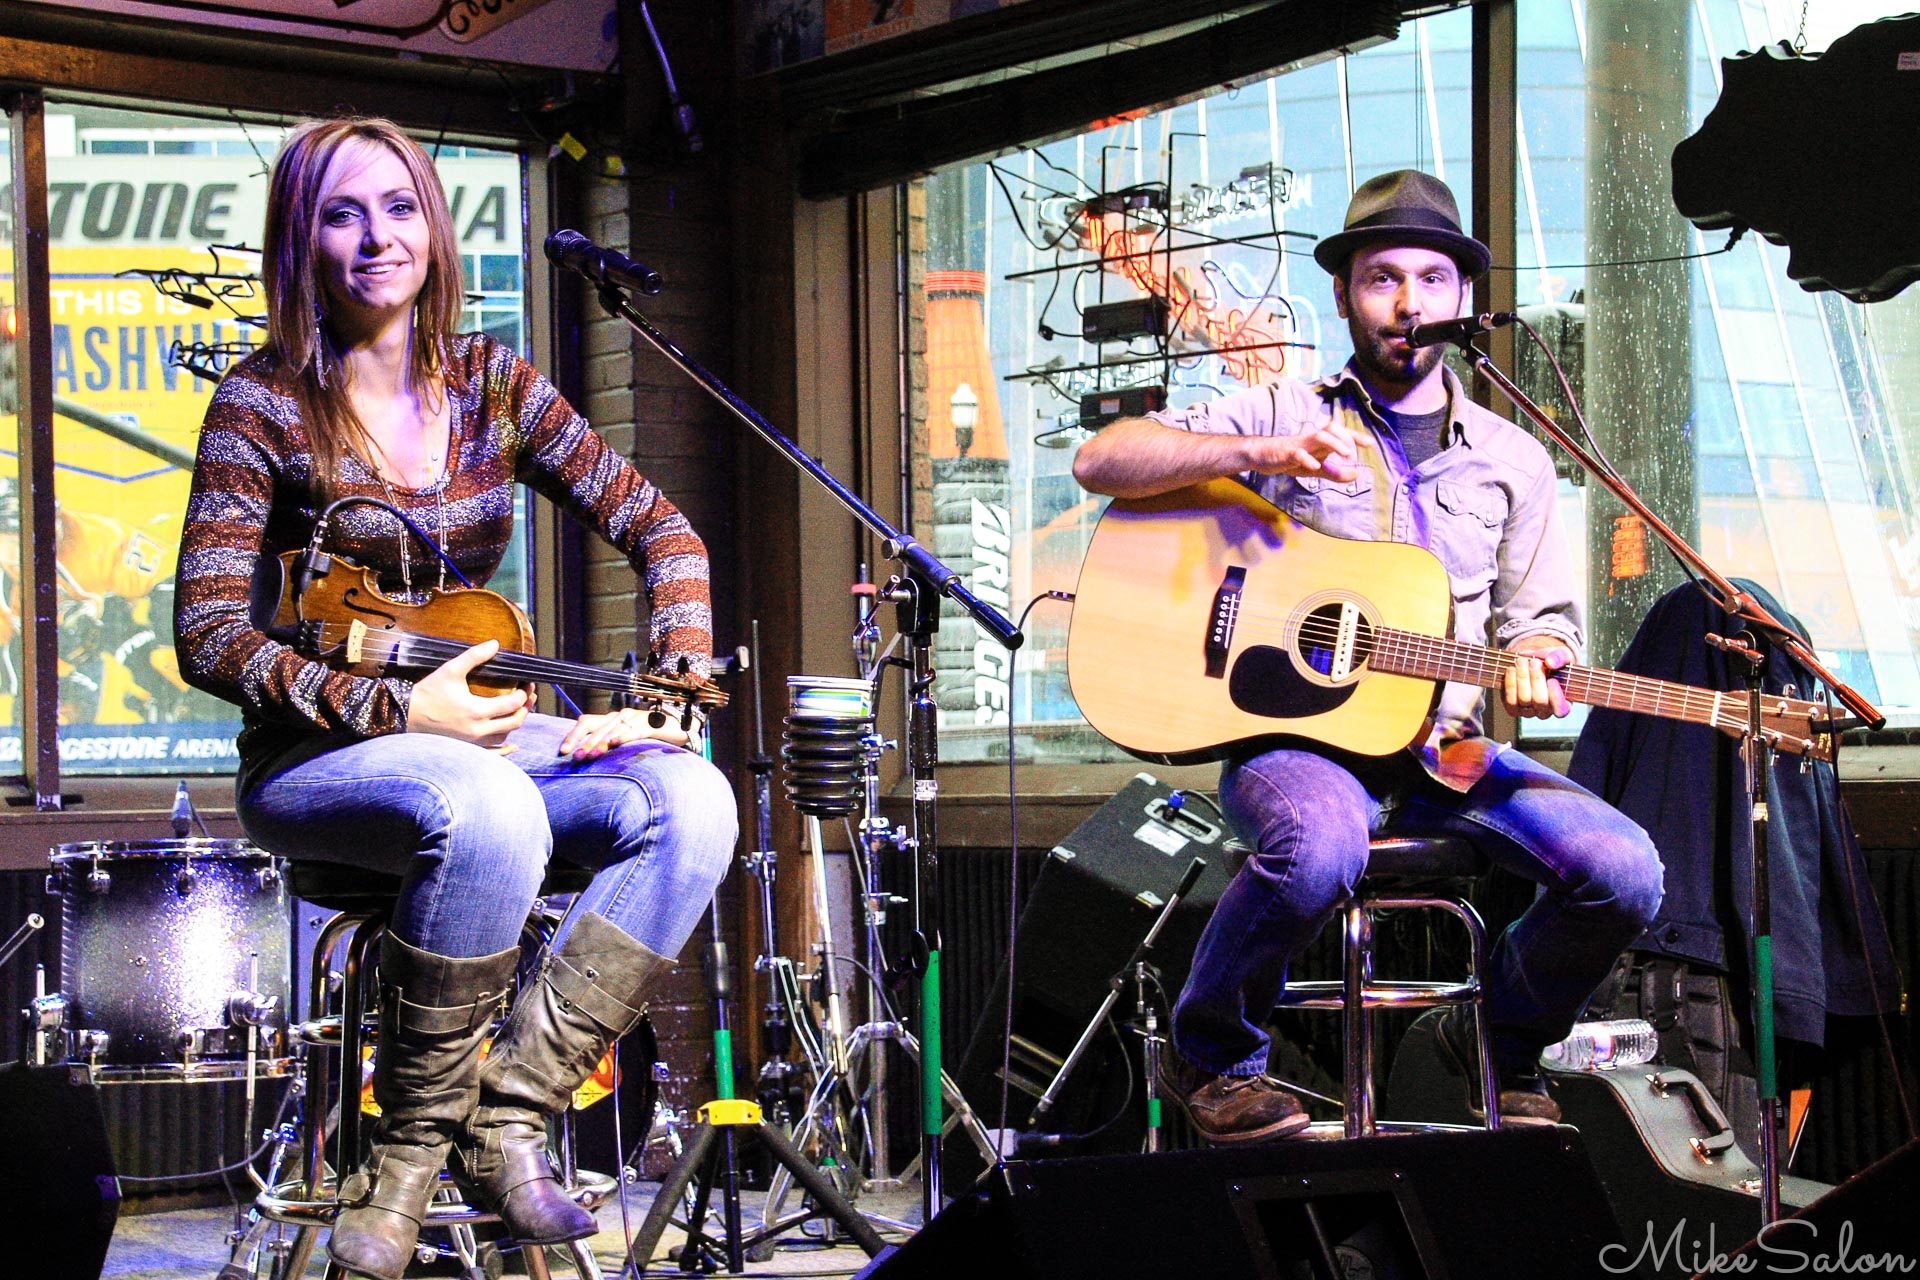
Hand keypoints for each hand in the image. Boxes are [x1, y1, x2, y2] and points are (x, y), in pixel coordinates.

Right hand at [405, 639, 528, 745]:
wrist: (405, 714)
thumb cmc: (427, 693)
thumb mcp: (451, 670)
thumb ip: (474, 656)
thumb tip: (495, 644)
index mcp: (477, 711)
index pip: (512, 704)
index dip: (525, 693)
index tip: (526, 684)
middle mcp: (478, 730)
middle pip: (514, 722)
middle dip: (526, 708)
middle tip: (530, 696)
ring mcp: (472, 742)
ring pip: (505, 737)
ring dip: (515, 723)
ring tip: (520, 710)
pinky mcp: (466, 748)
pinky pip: (492, 754)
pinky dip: (505, 750)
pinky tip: (513, 746)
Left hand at [557, 705, 694, 760]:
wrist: (678, 727)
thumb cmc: (649, 736)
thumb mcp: (625, 739)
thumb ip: (609, 745)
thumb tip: (587, 759)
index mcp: (611, 719)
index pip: (586, 722)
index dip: (573, 735)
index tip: (563, 752)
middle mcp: (619, 716)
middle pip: (595, 727)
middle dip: (583, 743)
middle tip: (575, 758)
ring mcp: (634, 719)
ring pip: (611, 731)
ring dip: (599, 744)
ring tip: (589, 756)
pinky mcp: (649, 725)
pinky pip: (633, 731)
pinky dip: (623, 737)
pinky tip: (615, 744)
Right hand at [1245, 424, 1371, 483]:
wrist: (1261, 455)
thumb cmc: (1290, 459)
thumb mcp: (1314, 469)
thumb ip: (1334, 473)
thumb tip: (1356, 475)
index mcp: (1319, 442)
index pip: (1340, 434)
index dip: (1355, 436)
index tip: (1370, 443)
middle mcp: (1311, 440)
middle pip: (1331, 429)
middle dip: (1346, 437)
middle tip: (1355, 452)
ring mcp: (1299, 445)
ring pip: (1319, 437)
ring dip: (1334, 444)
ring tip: (1346, 455)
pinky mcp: (1286, 453)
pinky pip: (1298, 453)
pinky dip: (1308, 459)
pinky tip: (1315, 466)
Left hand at [1501, 635, 1572, 719]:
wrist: (1531, 663)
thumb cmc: (1551, 662)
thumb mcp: (1561, 655)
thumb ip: (1560, 657)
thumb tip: (1551, 662)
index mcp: (1563, 703)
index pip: (1561, 710)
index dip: (1556, 696)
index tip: (1552, 680)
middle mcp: (1546, 711)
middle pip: (1540, 701)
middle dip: (1536, 679)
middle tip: (1534, 662)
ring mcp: (1528, 711)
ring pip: (1524, 700)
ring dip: (1522, 678)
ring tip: (1522, 661)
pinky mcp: (1513, 708)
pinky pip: (1510, 700)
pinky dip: (1510, 683)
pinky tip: (1512, 669)